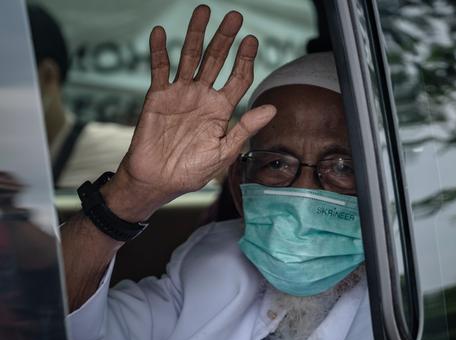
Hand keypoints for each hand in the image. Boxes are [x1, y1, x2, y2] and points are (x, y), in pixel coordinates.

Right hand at [103, 6, 275, 220]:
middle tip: (235, 16)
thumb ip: (245, 128)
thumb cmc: (192, 171)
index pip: (238, 78)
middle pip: (216, 60)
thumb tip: (272, 109)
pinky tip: (160, 32)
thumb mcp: (224, 151)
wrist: (158, 181)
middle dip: (225, 38)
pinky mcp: (158, 97)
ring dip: (196, 34)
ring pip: (189, 57)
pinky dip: (159, 51)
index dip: (245, 59)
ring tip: (203, 11)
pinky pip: (159, 69)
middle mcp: (203, 97)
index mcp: (222, 109)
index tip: (252, 40)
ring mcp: (180, 94)